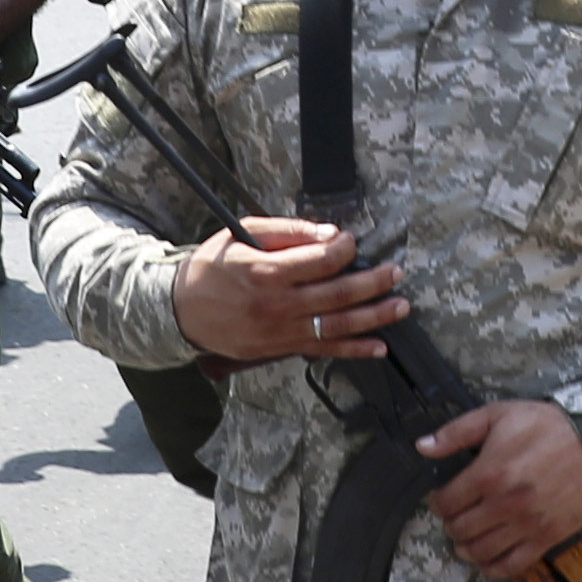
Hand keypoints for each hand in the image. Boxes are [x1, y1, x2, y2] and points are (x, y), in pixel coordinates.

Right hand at [169, 214, 406, 365]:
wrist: (180, 309)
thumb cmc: (212, 266)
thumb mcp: (242, 233)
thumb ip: (288, 231)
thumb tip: (329, 234)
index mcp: (266, 271)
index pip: (320, 260)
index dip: (344, 248)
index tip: (351, 241)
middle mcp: (276, 304)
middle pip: (337, 295)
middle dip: (373, 283)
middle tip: (397, 273)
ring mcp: (280, 331)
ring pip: (337, 326)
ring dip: (374, 317)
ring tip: (400, 307)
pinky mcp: (280, 348)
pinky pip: (324, 350)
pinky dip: (354, 350)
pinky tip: (378, 346)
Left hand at [420, 395, 581, 577]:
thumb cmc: (544, 425)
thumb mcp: (498, 415)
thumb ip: (456, 433)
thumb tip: (422, 447)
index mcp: (490, 473)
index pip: (447, 503)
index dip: (437, 502)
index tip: (441, 499)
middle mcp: (506, 504)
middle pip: (460, 529)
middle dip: (451, 524)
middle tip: (456, 516)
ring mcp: (528, 524)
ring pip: (481, 551)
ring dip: (466, 548)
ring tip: (467, 538)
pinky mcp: (547, 537)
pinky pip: (512, 565)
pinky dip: (493, 567)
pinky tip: (487, 559)